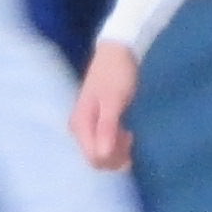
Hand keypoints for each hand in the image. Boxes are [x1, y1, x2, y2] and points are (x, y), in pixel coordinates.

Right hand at [72, 41, 141, 172]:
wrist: (117, 53)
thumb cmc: (116, 75)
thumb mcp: (114, 101)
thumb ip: (107, 127)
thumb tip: (102, 155)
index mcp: (80, 125)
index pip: (94, 158)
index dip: (114, 158)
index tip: (130, 141)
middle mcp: (79, 129)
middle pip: (97, 158)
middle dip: (117, 156)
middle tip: (132, 136)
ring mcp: (87, 127)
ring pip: (102, 152)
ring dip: (119, 150)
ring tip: (131, 133)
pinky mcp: (96, 123)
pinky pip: (105, 143)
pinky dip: (119, 143)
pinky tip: (127, 132)